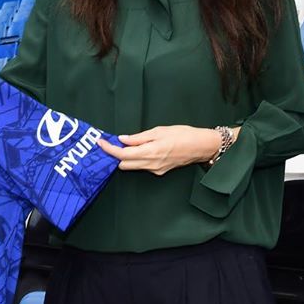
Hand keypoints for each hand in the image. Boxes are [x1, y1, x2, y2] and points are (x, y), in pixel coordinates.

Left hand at [99, 125, 231, 175]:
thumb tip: (122, 139)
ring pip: (133, 166)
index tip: (101, 142)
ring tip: (123, 144)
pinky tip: (138, 150)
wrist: (202, 147)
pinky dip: (136, 159)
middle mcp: (151, 165)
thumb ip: (139, 137)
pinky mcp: (160, 172)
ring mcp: (156, 170)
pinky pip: (143, 167)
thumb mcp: (159, 131)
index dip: (109, 149)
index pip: (122, 155)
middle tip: (110, 143)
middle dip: (115, 155)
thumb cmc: (183, 135)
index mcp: (150, 153)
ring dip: (125, 158)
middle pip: (124, 164)